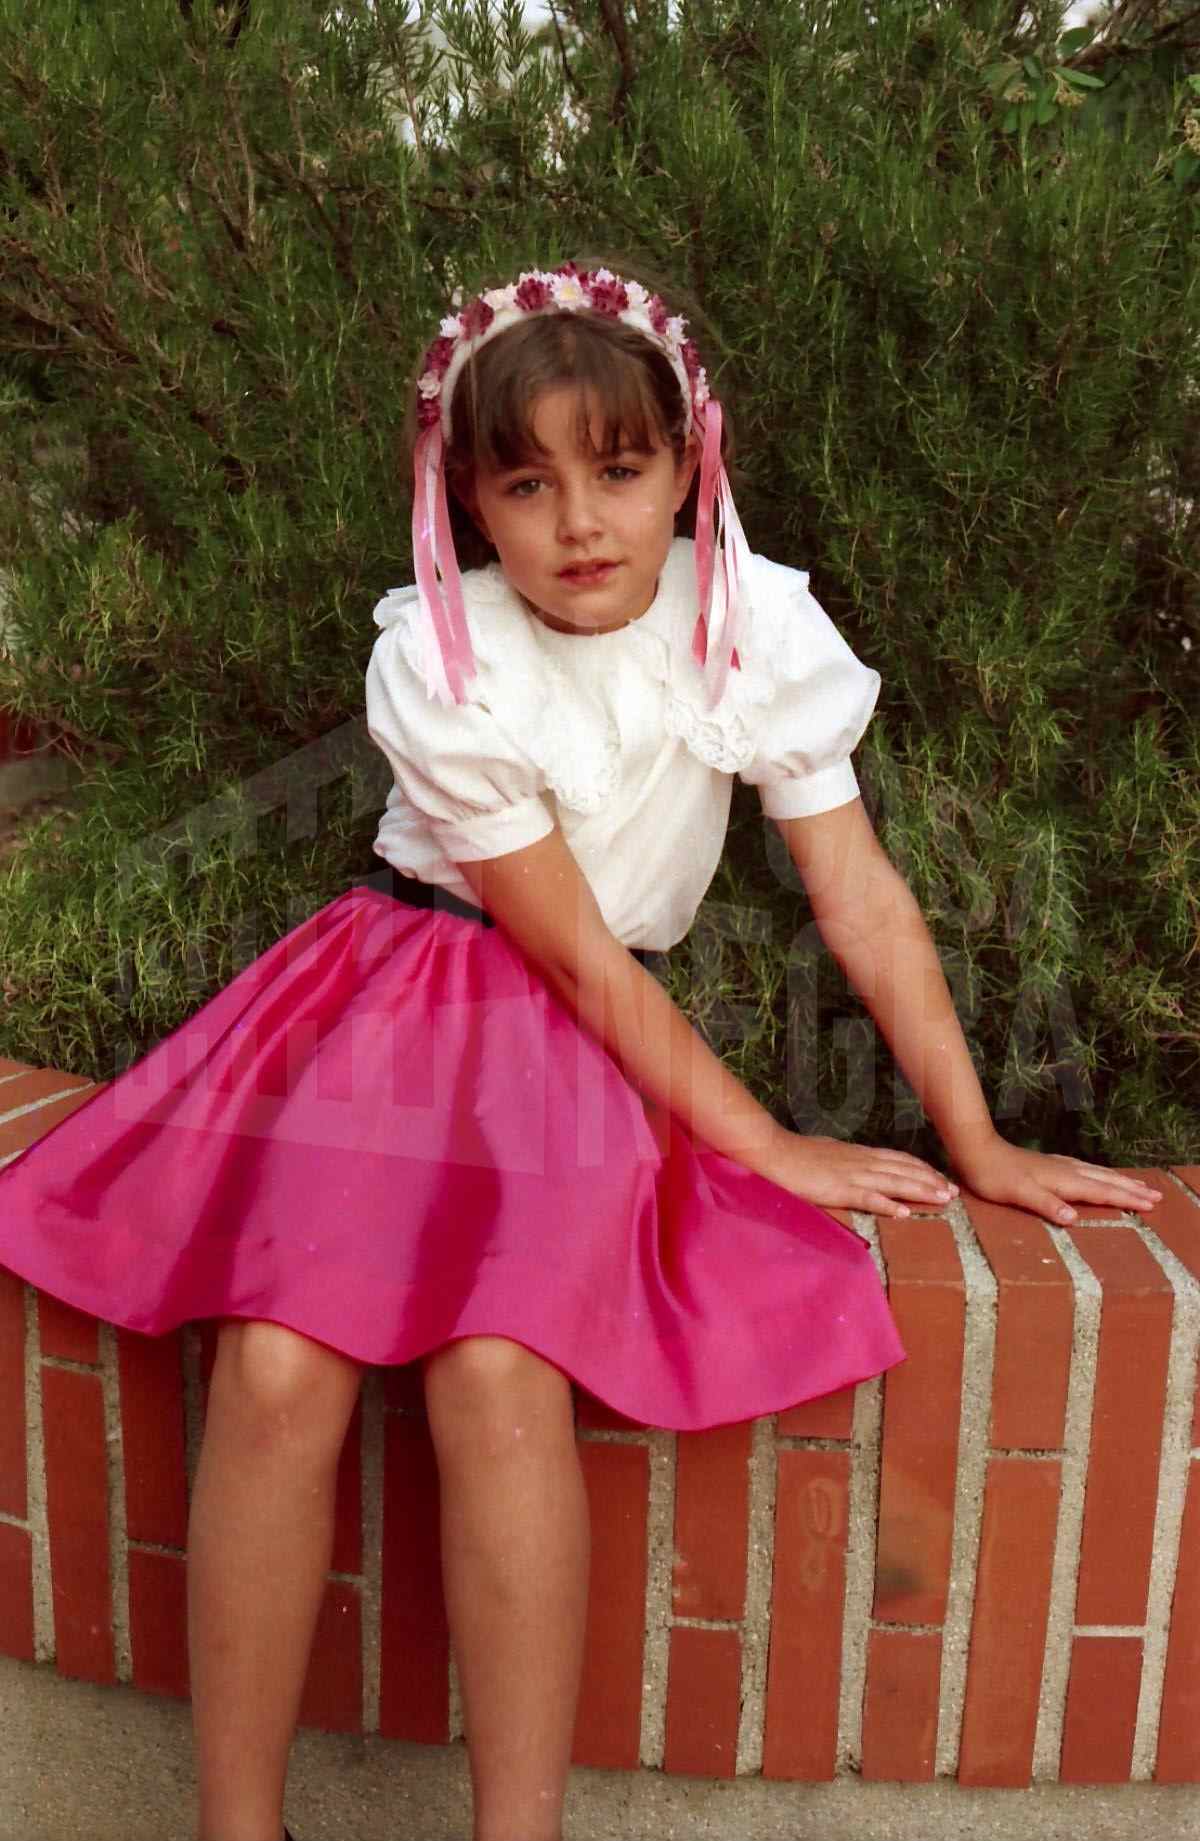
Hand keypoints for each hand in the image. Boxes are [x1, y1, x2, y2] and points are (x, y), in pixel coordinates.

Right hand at [757, 1129, 958, 1217]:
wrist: (775, 1153)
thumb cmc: (798, 1153)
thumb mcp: (830, 1152)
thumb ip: (848, 1160)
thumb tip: (859, 1165)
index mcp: (860, 1154)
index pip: (899, 1159)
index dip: (922, 1169)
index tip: (941, 1178)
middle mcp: (862, 1162)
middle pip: (904, 1170)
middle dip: (932, 1181)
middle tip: (955, 1192)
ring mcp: (852, 1175)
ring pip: (895, 1182)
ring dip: (921, 1190)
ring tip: (943, 1200)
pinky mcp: (839, 1189)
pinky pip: (868, 1197)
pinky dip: (888, 1204)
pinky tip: (904, 1212)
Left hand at [951, 1133, 1161, 1223]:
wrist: (976, 1149)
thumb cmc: (994, 1176)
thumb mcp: (1018, 1194)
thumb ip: (1046, 1205)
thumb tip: (1074, 1219)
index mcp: (1063, 1180)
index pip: (1102, 1192)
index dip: (1126, 1199)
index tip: (1150, 1205)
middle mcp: (1066, 1171)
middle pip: (1106, 1180)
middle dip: (1132, 1189)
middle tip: (1157, 1196)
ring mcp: (1058, 1165)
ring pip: (1098, 1173)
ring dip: (1120, 1180)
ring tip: (1140, 1185)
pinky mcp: (1050, 1164)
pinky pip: (1086, 1170)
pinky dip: (1101, 1174)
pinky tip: (1100, 1175)